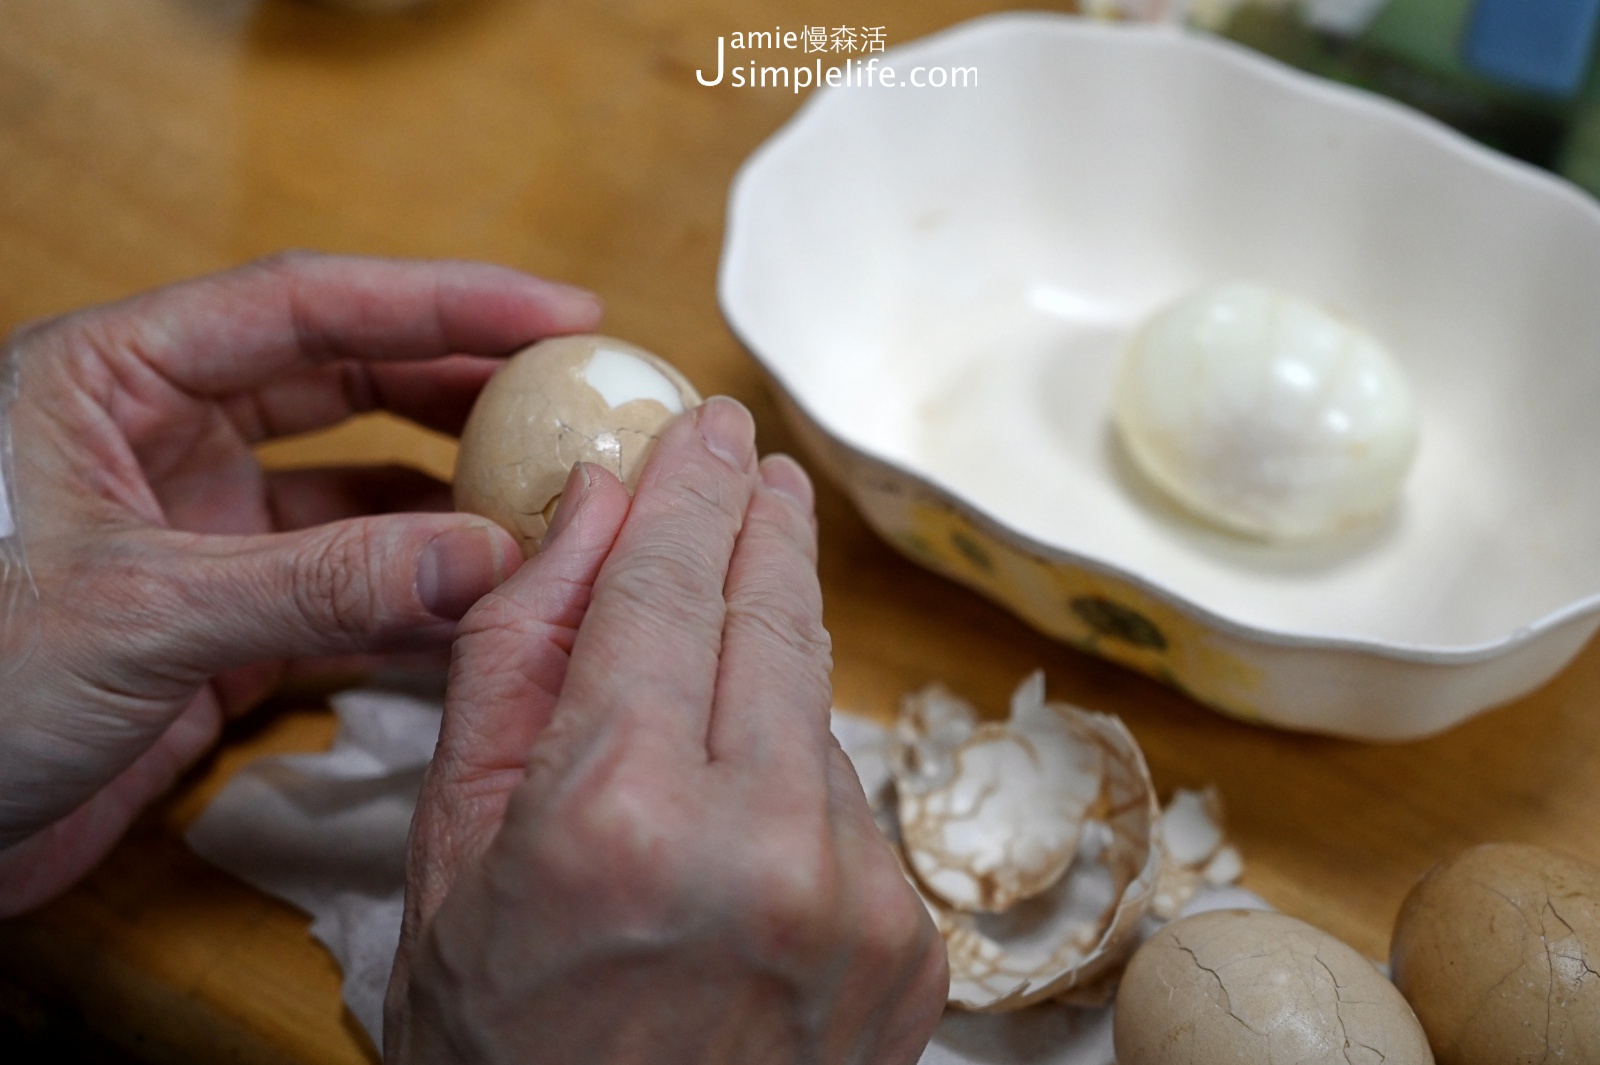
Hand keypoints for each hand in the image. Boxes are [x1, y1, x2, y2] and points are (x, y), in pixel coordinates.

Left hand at [0, 252, 601, 913]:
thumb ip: (322, 583)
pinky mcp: (219, 617)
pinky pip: (344, 585)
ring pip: (356, 487)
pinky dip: (417, 594)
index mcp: (113, 380)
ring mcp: (198, 529)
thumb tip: (494, 555)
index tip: (562, 314)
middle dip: (467, 388)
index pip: (306, 308)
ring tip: (557, 502)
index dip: (445, 302)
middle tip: (583, 396)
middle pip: (348, 382)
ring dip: (452, 497)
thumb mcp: (143, 618)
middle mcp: (162, 439)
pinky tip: (491, 601)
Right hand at [386, 398, 947, 1063]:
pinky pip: (847, 806)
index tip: (703, 423)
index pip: (668, 588)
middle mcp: (764, 847)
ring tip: (724, 638)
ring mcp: (858, 902)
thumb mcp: (453, 854)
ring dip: (771, 657)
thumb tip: (588, 516)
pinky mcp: (912, 946)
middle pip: (775, 622)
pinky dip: (795, 776)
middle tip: (752, 461)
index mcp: (621, 816)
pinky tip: (742, 811)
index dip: (686, 489)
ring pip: (817, 712)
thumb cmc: (501, 1044)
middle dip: (760, 526)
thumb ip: (520, 661)